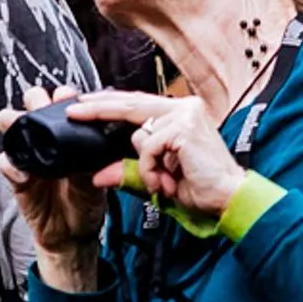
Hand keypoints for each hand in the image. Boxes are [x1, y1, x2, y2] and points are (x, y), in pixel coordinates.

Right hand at [0, 86, 107, 290]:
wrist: (73, 233)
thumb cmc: (87, 200)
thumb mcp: (96, 177)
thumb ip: (92, 160)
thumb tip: (93, 144)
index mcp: (69, 133)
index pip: (62, 101)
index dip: (63, 95)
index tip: (70, 97)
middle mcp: (47, 139)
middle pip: (33, 102)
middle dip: (37, 99)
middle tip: (46, 108)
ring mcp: (29, 156)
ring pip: (11, 124)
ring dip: (16, 121)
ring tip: (25, 127)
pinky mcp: (18, 177)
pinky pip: (7, 163)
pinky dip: (12, 164)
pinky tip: (25, 173)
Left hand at [63, 91, 247, 218]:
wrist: (229, 197)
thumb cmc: (201, 187)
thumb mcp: (157, 178)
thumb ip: (130, 171)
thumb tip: (99, 175)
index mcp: (180, 114)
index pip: (137, 104)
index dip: (110, 104)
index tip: (84, 104)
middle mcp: (184, 108)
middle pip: (131, 104)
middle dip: (99, 108)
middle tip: (74, 111)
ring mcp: (185, 114)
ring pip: (139, 135)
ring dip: (145, 166)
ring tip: (162, 183)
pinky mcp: (184, 127)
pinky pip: (148, 148)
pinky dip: (151, 170)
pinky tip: (166, 182)